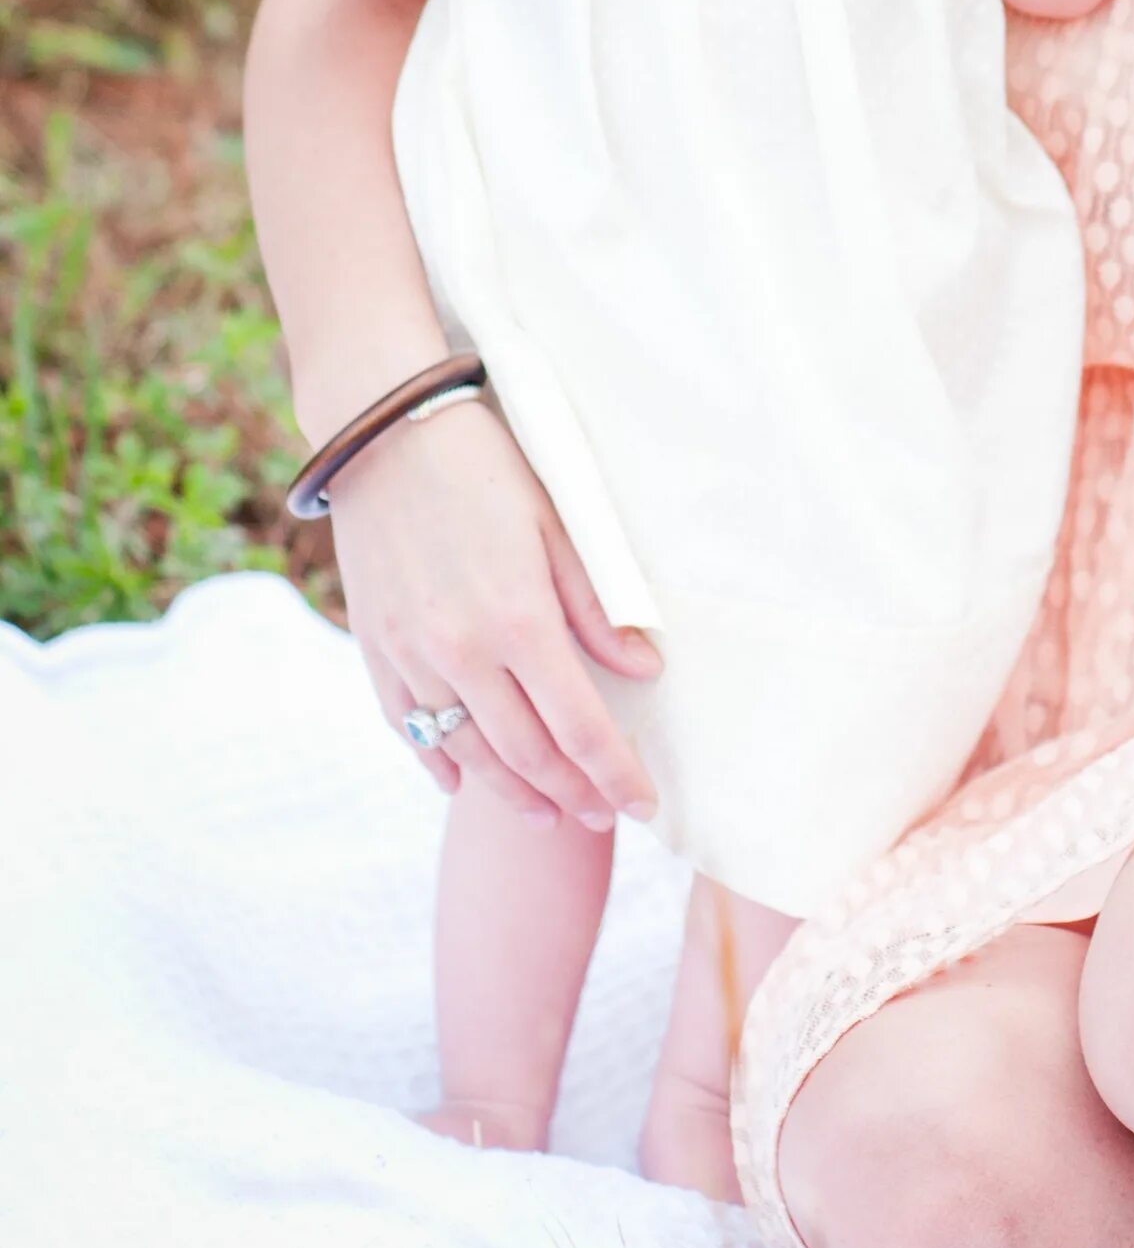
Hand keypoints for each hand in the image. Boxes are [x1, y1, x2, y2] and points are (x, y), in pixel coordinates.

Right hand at [325, 396, 662, 829]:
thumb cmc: (486, 468)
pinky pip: (407, 726)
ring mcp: (410, 656)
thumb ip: (598, 606)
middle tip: (603, 814)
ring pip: (465, 753)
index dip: (615, 774)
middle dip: (572, 795)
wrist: (385, 433)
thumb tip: (646, 669)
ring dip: (511, 793)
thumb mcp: (558, 524)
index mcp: (519, 621)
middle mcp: (461, 653)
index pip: (580, 727)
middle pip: (525, 755)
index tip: (643, 805)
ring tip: (547, 813)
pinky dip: (438, 761)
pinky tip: (461, 781)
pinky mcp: (374, 648)